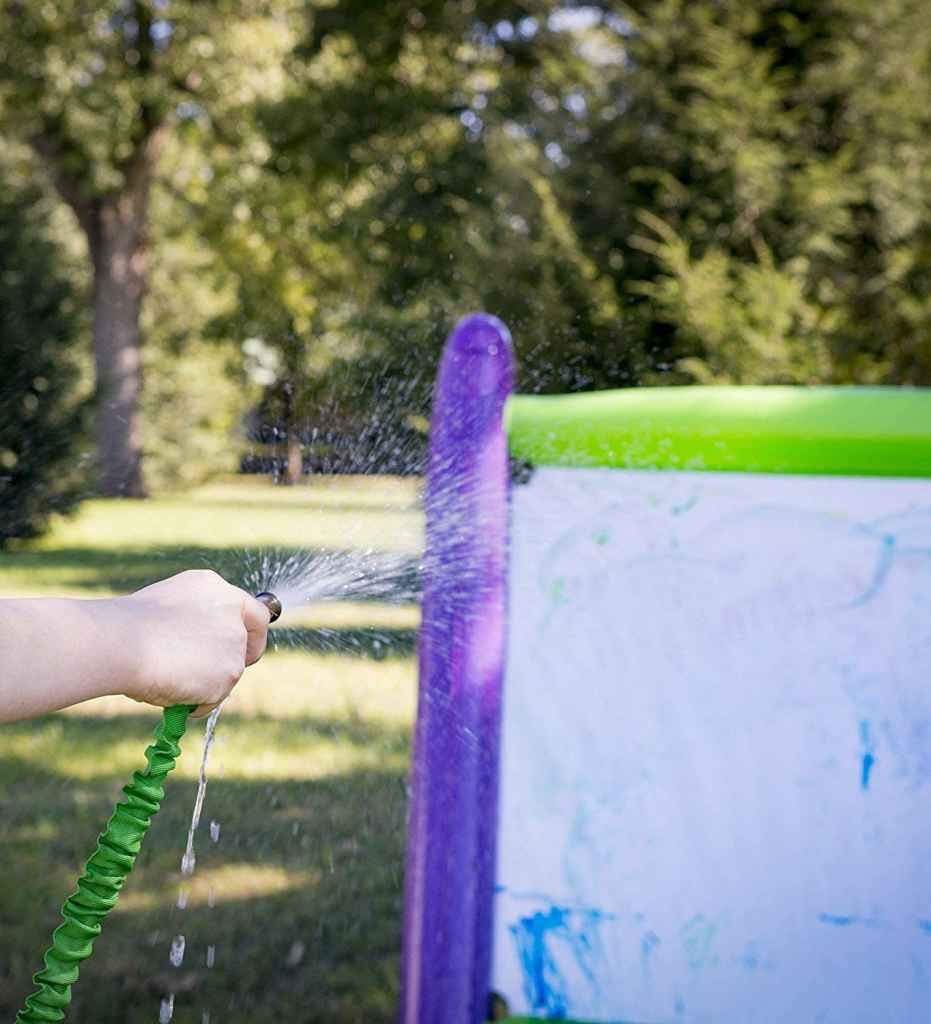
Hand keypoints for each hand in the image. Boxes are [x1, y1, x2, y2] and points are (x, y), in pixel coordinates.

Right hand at [117, 570, 270, 716]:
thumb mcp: (167, 611)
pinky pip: (213, 699)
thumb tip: (198, 652)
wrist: (123, 642)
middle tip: (212, 677)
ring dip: (203, 684)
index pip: (255, 612)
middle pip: (247, 645)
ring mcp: (234, 643)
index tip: (244, 649)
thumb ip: (193, 623)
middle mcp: (232, 613)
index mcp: (216, 589)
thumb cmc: (129, 628)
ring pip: (227, 675)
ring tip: (165, 678)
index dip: (251, 634)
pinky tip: (169, 690)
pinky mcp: (230, 672)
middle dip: (232, 663)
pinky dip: (194, 703)